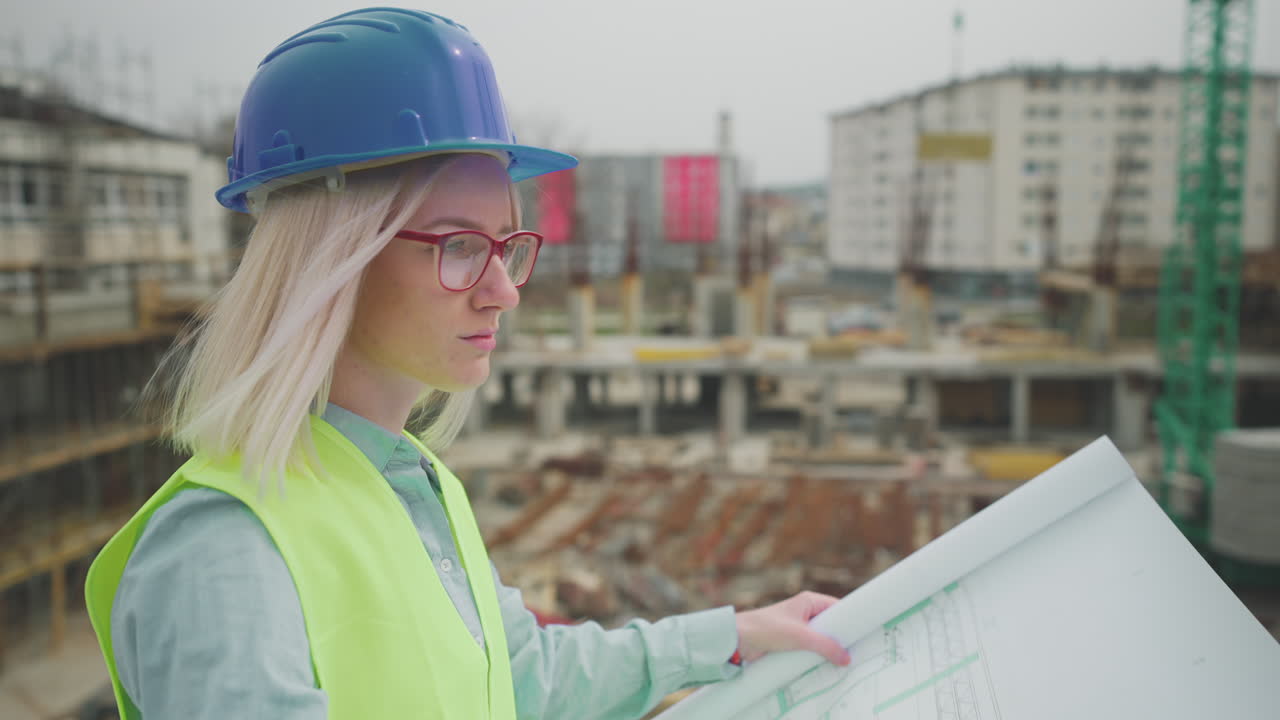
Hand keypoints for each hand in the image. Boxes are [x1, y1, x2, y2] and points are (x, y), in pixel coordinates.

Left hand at [734, 591, 850, 665]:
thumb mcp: (800, 636)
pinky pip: (811, 649)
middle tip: (857, 650)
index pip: (838, 608)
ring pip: (821, 639)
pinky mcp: (791, 642)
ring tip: (844, 661)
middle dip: (842, 637)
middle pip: (832, 625)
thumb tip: (846, 657)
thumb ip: (825, 646)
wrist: (738, 640)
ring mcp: (798, 628)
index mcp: (809, 601)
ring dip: (829, 649)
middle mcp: (805, 612)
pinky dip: (817, 656)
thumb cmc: (765, 628)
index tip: (865, 631)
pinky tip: (825, 665)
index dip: (851, 619)